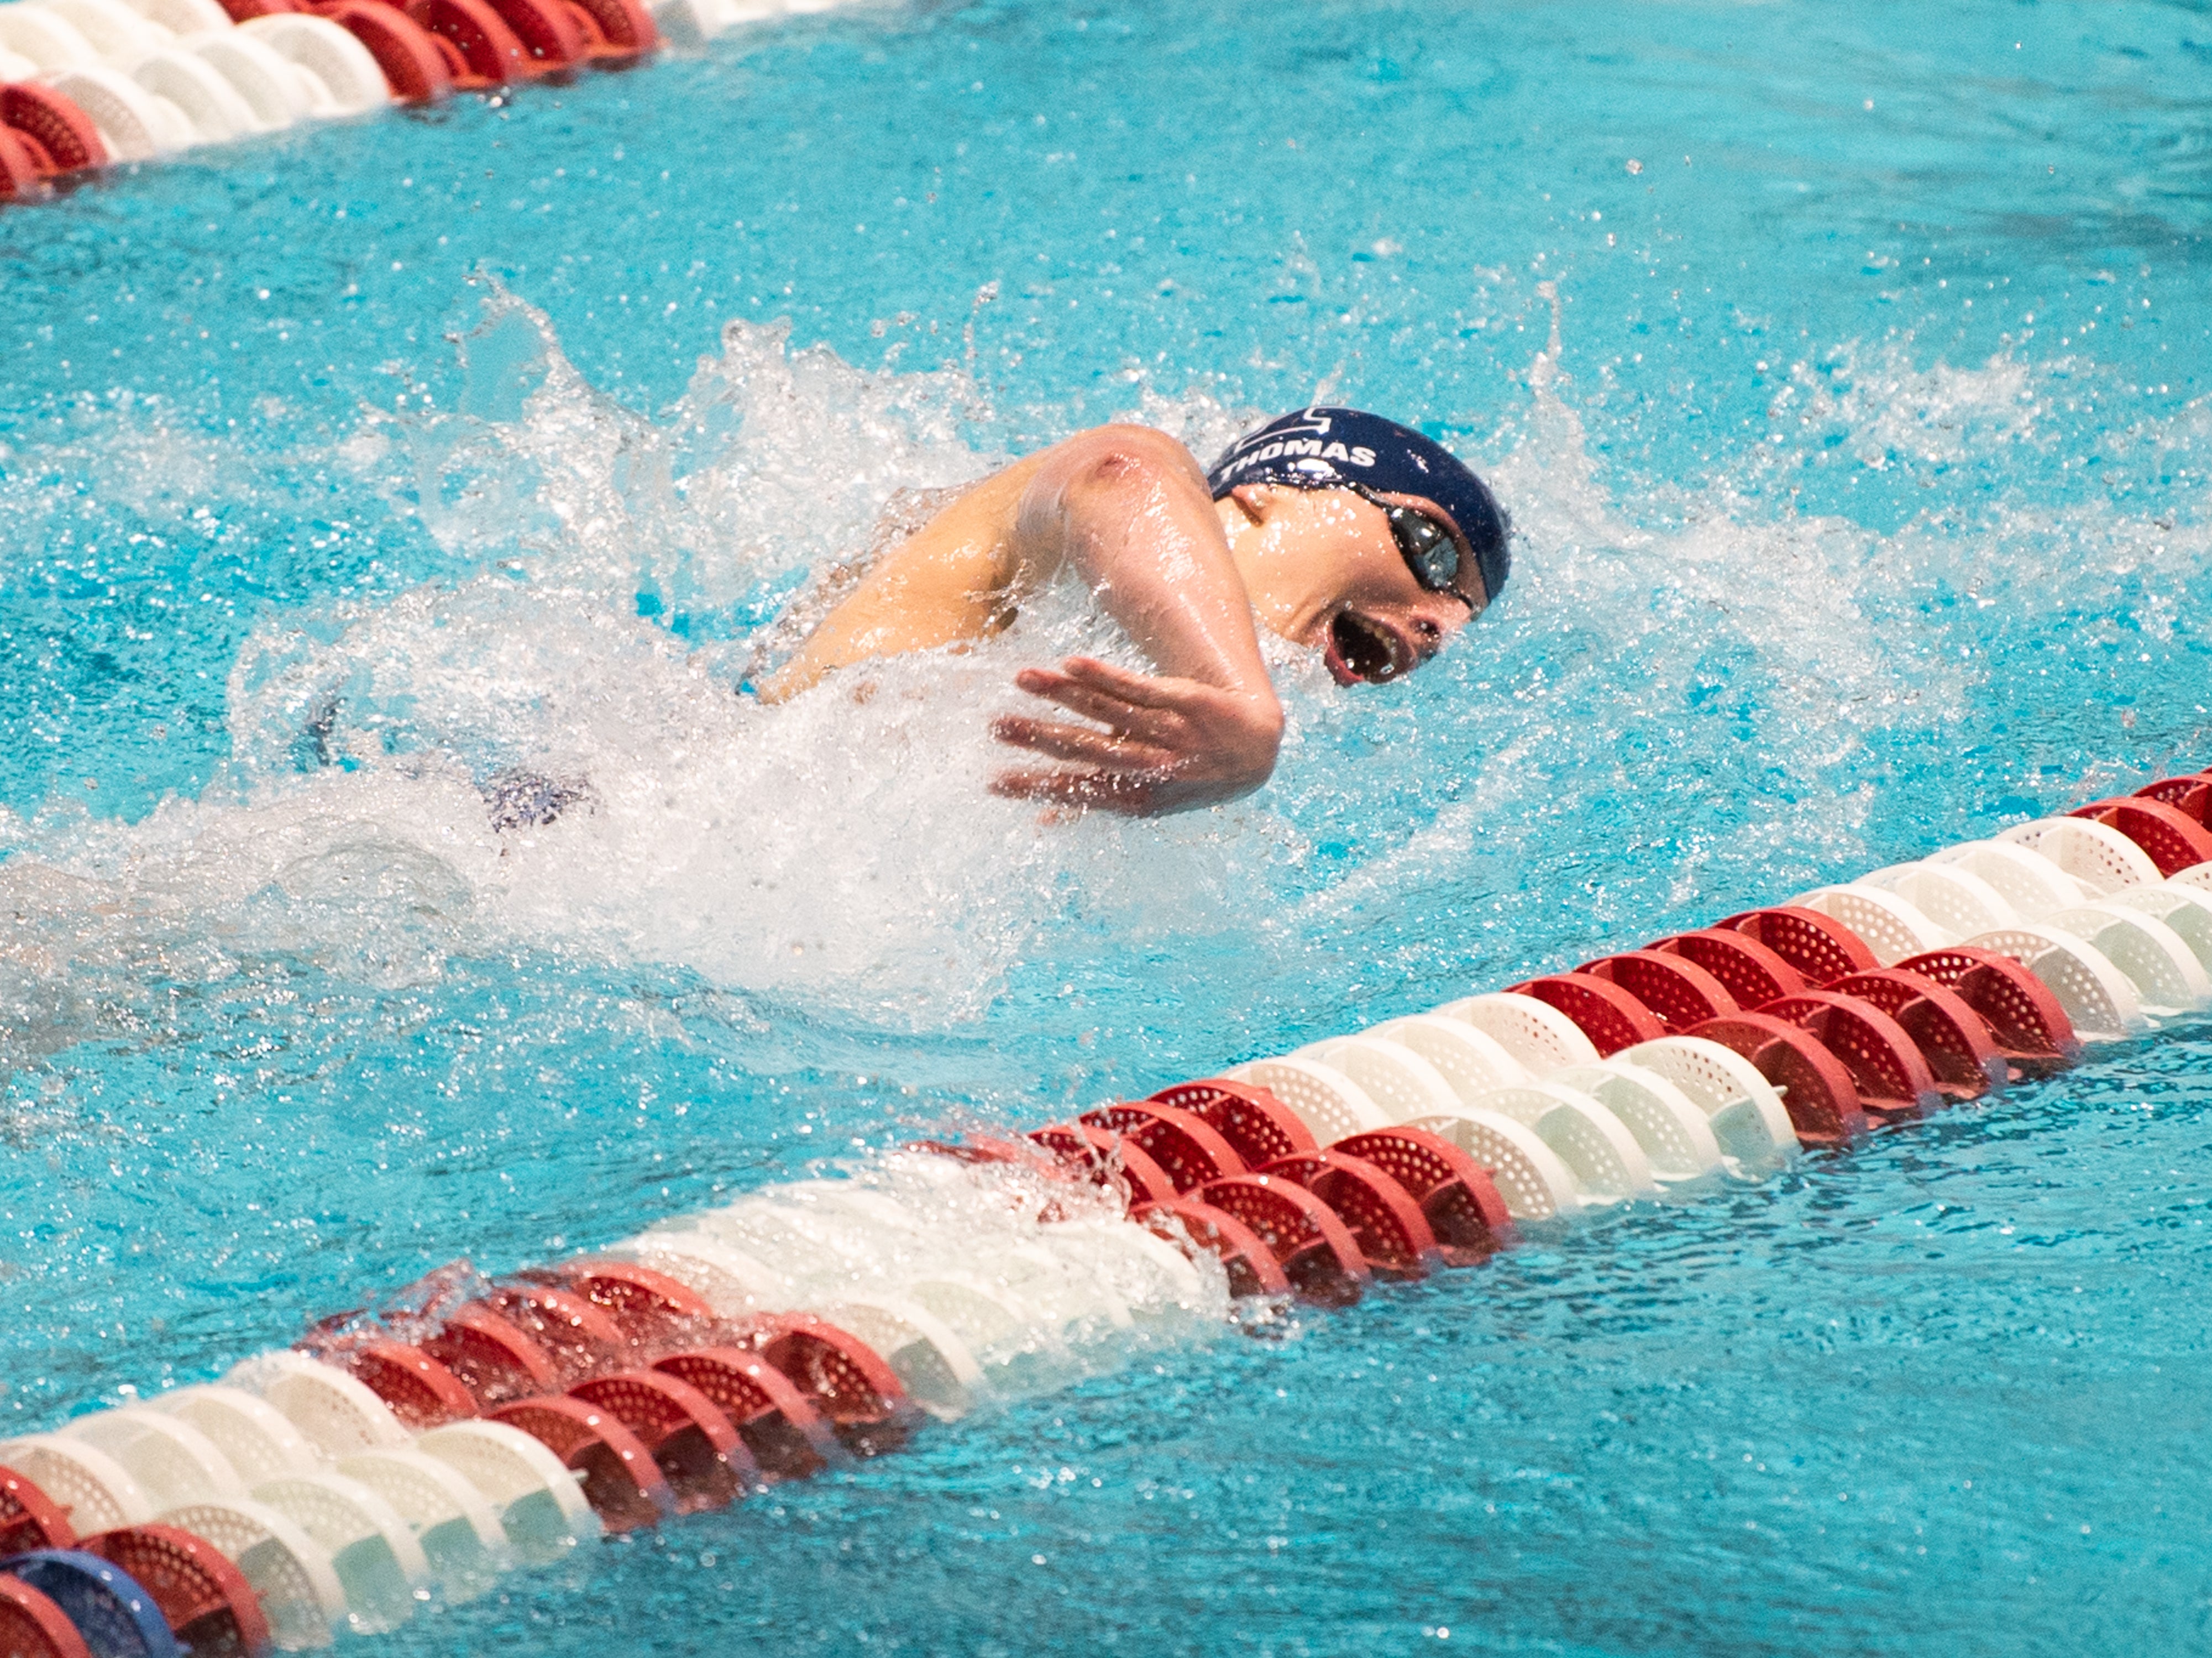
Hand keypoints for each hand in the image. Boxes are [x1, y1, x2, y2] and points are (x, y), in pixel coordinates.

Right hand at [990, 655, 1283, 816]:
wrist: (1255, 748)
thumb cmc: (1188, 773)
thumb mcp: (1146, 797)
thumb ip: (1095, 802)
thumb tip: (1042, 823)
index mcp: (1136, 798)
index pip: (1076, 790)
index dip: (1035, 787)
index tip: (994, 781)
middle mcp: (1152, 769)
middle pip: (1087, 750)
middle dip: (1039, 738)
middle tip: (998, 726)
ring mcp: (1171, 735)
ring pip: (1109, 712)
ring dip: (1062, 695)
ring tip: (1023, 678)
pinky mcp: (1187, 702)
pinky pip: (1141, 688)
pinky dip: (1105, 676)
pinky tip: (1071, 663)